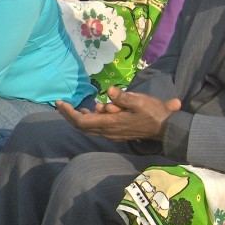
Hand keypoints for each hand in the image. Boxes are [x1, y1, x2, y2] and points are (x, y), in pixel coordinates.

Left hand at [56, 87, 181, 140]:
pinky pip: (95, 127)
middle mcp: (108, 131)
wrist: (165, 128)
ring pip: (88, 128)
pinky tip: (87, 110)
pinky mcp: (115, 132)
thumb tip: (110, 90)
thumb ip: (124, 97)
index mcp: (111, 123)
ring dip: (76, 117)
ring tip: (68, 106)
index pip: (83, 121)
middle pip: (81, 126)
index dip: (69, 113)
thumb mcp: (141, 102)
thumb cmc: (154, 113)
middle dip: (68, 115)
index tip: (60, 103)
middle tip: (59, 103)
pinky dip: (87, 119)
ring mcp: (111, 133)